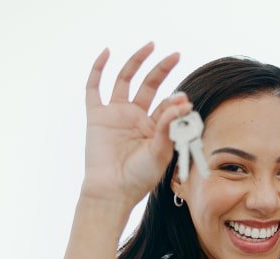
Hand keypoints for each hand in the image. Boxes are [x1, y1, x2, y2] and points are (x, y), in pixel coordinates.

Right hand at [81, 42, 193, 208]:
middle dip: (162, 70)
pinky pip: (94, 88)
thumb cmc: (139, 178)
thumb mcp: (160, 152)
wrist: (112, 191)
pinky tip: (107, 52)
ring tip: (151, 46)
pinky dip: (99, 69)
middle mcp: (135, 117)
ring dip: (137, 62)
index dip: (175, 101)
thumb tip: (183, 102)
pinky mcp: (97, 116)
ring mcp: (115, 114)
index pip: (166, 105)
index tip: (185, 100)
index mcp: (153, 127)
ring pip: (126, 80)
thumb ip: (169, 127)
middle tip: (175, 55)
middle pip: (149, 85)